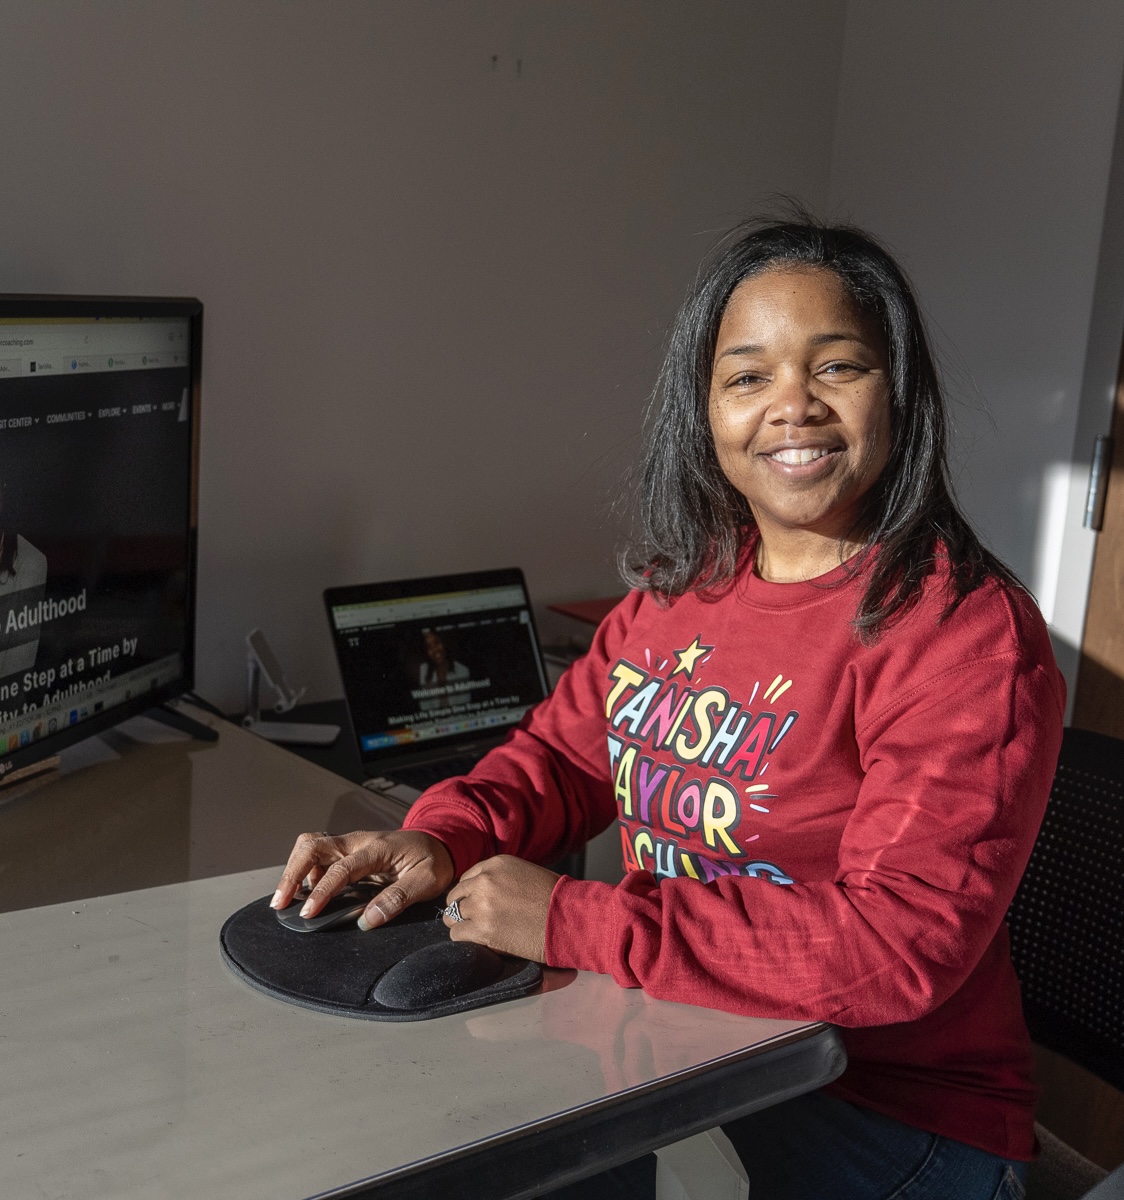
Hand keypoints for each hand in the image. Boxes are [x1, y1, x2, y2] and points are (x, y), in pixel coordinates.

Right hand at [272, 829, 453, 929]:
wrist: (441, 843)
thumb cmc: (433, 861)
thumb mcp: (426, 881)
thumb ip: (397, 899)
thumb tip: (368, 920)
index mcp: (377, 848)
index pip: (342, 869)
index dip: (322, 891)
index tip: (308, 913)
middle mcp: (359, 841)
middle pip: (314, 845)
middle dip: (292, 872)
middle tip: (280, 902)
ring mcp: (352, 844)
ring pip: (312, 845)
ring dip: (295, 868)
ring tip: (286, 899)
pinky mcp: (349, 851)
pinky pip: (319, 854)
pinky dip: (305, 869)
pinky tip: (303, 892)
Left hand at [442, 855, 558, 961]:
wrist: (569, 919)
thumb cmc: (555, 898)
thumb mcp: (526, 873)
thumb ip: (502, 878)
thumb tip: (483, 892)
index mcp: (496, 864)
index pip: (467, 878)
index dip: (470, 893)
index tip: (476, 904)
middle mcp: (484, 881)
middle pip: (455, 896)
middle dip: (462, 908)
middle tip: (473, 921)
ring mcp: (481, 905)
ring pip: (452, 916)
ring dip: (461, 924)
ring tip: (476, 933)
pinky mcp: (482, 929)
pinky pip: (457, 934)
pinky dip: (464, 939)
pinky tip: (479, 942)